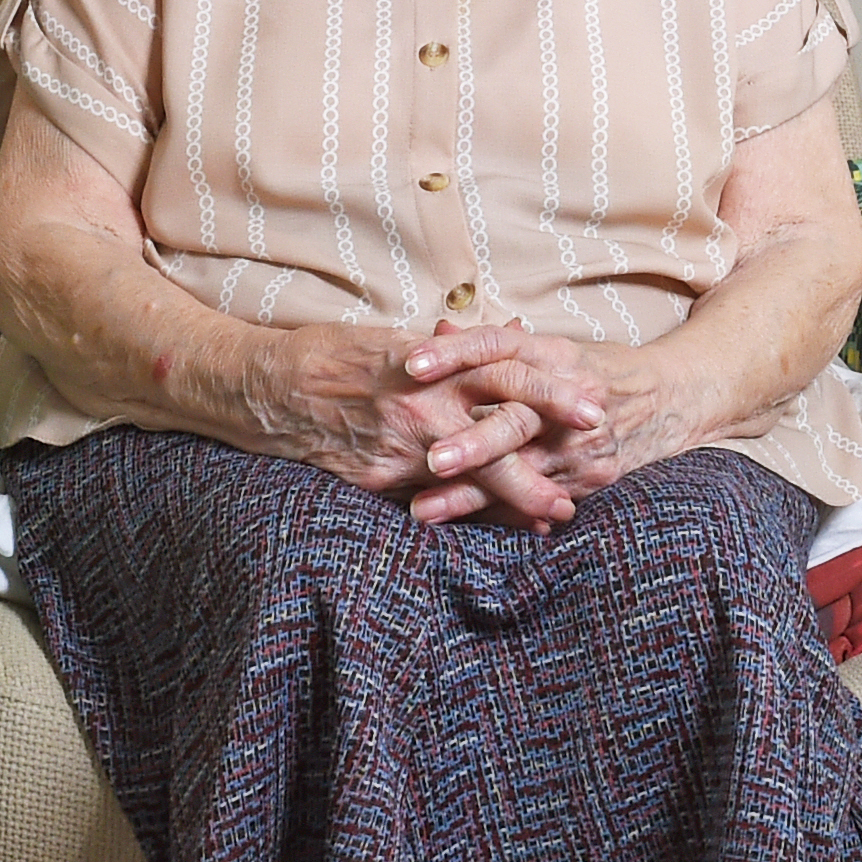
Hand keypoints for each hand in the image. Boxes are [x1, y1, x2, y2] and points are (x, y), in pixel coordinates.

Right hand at [255, 322, 575, 528]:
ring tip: (557, 510)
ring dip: (519, 493)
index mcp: (431, 362)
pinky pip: (431, 499)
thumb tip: (507, 335)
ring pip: (474, 474)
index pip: (506, 372)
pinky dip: (467, 513)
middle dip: (549, 449)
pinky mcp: (376, 478)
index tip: (591, 403)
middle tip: (595, 465)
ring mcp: (400, 445)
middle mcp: (422, 402)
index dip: (552, 389)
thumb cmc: (331, 356)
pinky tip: (495, 526)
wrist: (267, 389)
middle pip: (501, 427)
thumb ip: (452, 349)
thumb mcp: (395, 340)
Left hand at [394, 325, 680, 520]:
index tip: (411, 366)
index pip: (498, 347)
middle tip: (430, 459)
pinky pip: (538, 501)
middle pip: (517, 420)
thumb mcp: (553, 350)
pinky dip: (499, 513)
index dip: (455, 355)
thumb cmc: (597, 371)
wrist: (672, 399)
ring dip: (471, 495)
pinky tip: (461, 526)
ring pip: (522, 473)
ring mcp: (583, 444)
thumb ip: (496, 347)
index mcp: (555, 356)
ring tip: (424, 509)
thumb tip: (438, 330)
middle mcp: (571, 398)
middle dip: (473, 444)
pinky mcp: (593, 479)